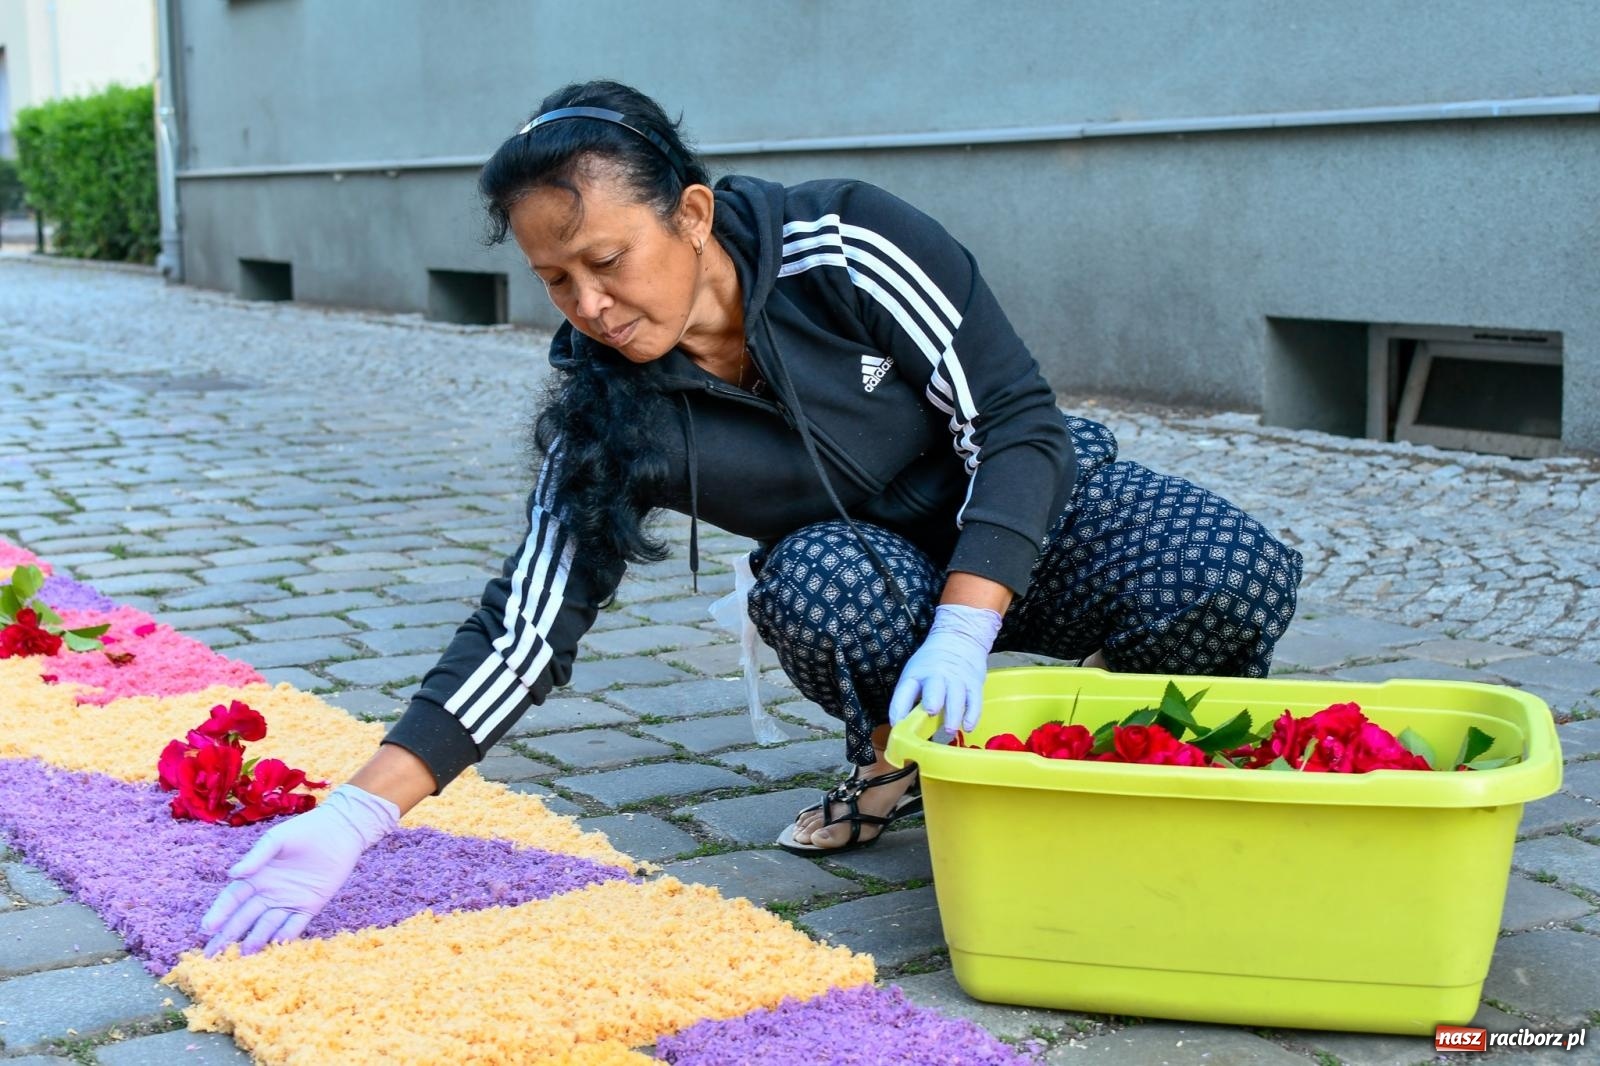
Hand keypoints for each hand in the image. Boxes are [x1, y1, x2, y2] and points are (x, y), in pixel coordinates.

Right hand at [198, 784, 398, 956]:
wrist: (341, 830)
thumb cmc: (305, 830)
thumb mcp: (278, 840)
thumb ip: (257, 856)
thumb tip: (233, 874)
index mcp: (256, 876)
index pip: (232, 899)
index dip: (219, 913)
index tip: (207, 928)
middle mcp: (268, 893)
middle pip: (244, 918)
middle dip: (228, 936)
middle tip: (212, 956)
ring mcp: (288, 901)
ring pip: (266, 926)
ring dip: (255, 941)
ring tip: (242, 958)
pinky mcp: (309, 906)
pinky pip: (294, 925)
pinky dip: (285, 937)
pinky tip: (274, 947)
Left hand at [888, 603, 1003, 732]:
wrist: (959, 638)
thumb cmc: (932, 664)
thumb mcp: (915, 675)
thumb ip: (910, 699)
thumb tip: (902, 726)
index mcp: (916, 675)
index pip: (904, 691)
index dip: (899, 708)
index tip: (897, 723)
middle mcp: (936, 676)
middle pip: (934, 688)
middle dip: (933, 699)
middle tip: (931, 711)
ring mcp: (957, 680)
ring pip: (956, 697)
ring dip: (953, 714)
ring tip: (949, 729)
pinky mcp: (974, 685)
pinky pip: (974, 702)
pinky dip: (972, 715)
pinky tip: (968, 727)